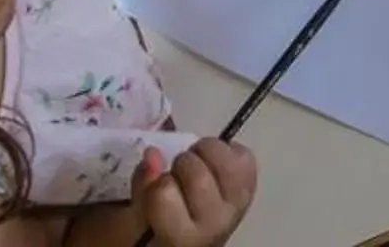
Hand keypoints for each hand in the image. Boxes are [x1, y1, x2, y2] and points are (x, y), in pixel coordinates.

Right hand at [135, 140, 256, 246]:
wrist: (195, 237)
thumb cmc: (160, 229)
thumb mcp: (138, 216)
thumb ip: (142, 187)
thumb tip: (153, 154)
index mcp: (180, 238)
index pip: (164, 193)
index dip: (156, 182)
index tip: (157, 186)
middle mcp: (214, 225)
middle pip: (198, 174)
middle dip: (181, 164)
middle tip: (176, 172)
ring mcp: (237, 207)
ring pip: (227, 162)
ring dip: (206, 152)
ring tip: (196, 162)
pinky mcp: (250, 190)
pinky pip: (245, 158)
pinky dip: (228, 151)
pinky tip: (215, 164)